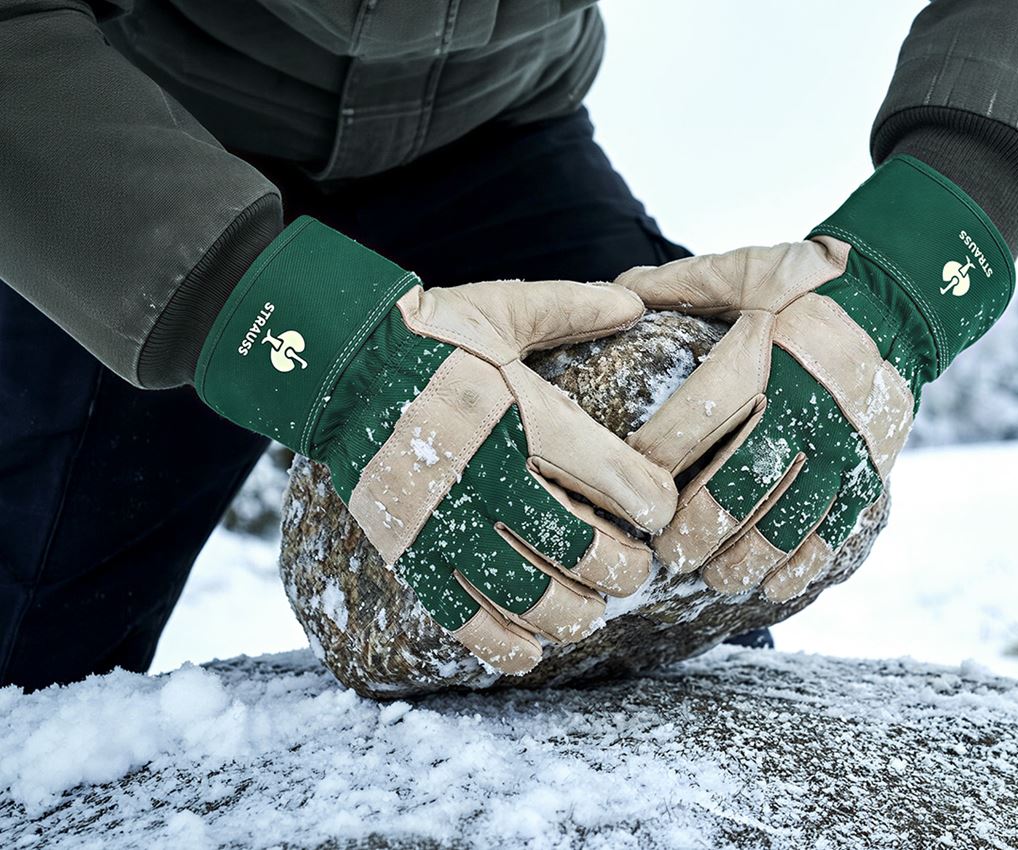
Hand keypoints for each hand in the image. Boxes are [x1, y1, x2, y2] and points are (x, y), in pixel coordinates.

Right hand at [196, 217, 675, 672]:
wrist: (330, 362)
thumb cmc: (426, 334)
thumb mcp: (499, 308)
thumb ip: (571, 308)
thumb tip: (635, 302)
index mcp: (517, 410)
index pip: (611, 474)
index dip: (651, 503)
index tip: (661, 513)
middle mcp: (482, 470)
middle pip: (572, 545)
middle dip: (618, 571)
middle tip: (632, 575)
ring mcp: (437, 516)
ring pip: (520, 591)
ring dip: (568, 615)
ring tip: (589, 614)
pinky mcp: (403, 546)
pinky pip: (455, 613)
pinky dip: (497, 645)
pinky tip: (529, 654)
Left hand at [617, 156, 1013, 601]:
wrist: (900, 294)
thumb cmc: (804, 284)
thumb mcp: (741, 271)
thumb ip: (677, 286)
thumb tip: (614, 299)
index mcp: (766, 354)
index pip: (701, 417)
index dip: (659, 456)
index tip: (627, 483)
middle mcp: (809, 402)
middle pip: (745, 481)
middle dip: (701, 526)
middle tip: (669, 555)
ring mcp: (846, 441)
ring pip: (792, 517)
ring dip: (749, 556)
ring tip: (715, 579)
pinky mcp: (873, 464)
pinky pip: (840, 527)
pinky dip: (806, 564)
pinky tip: (773, 587)